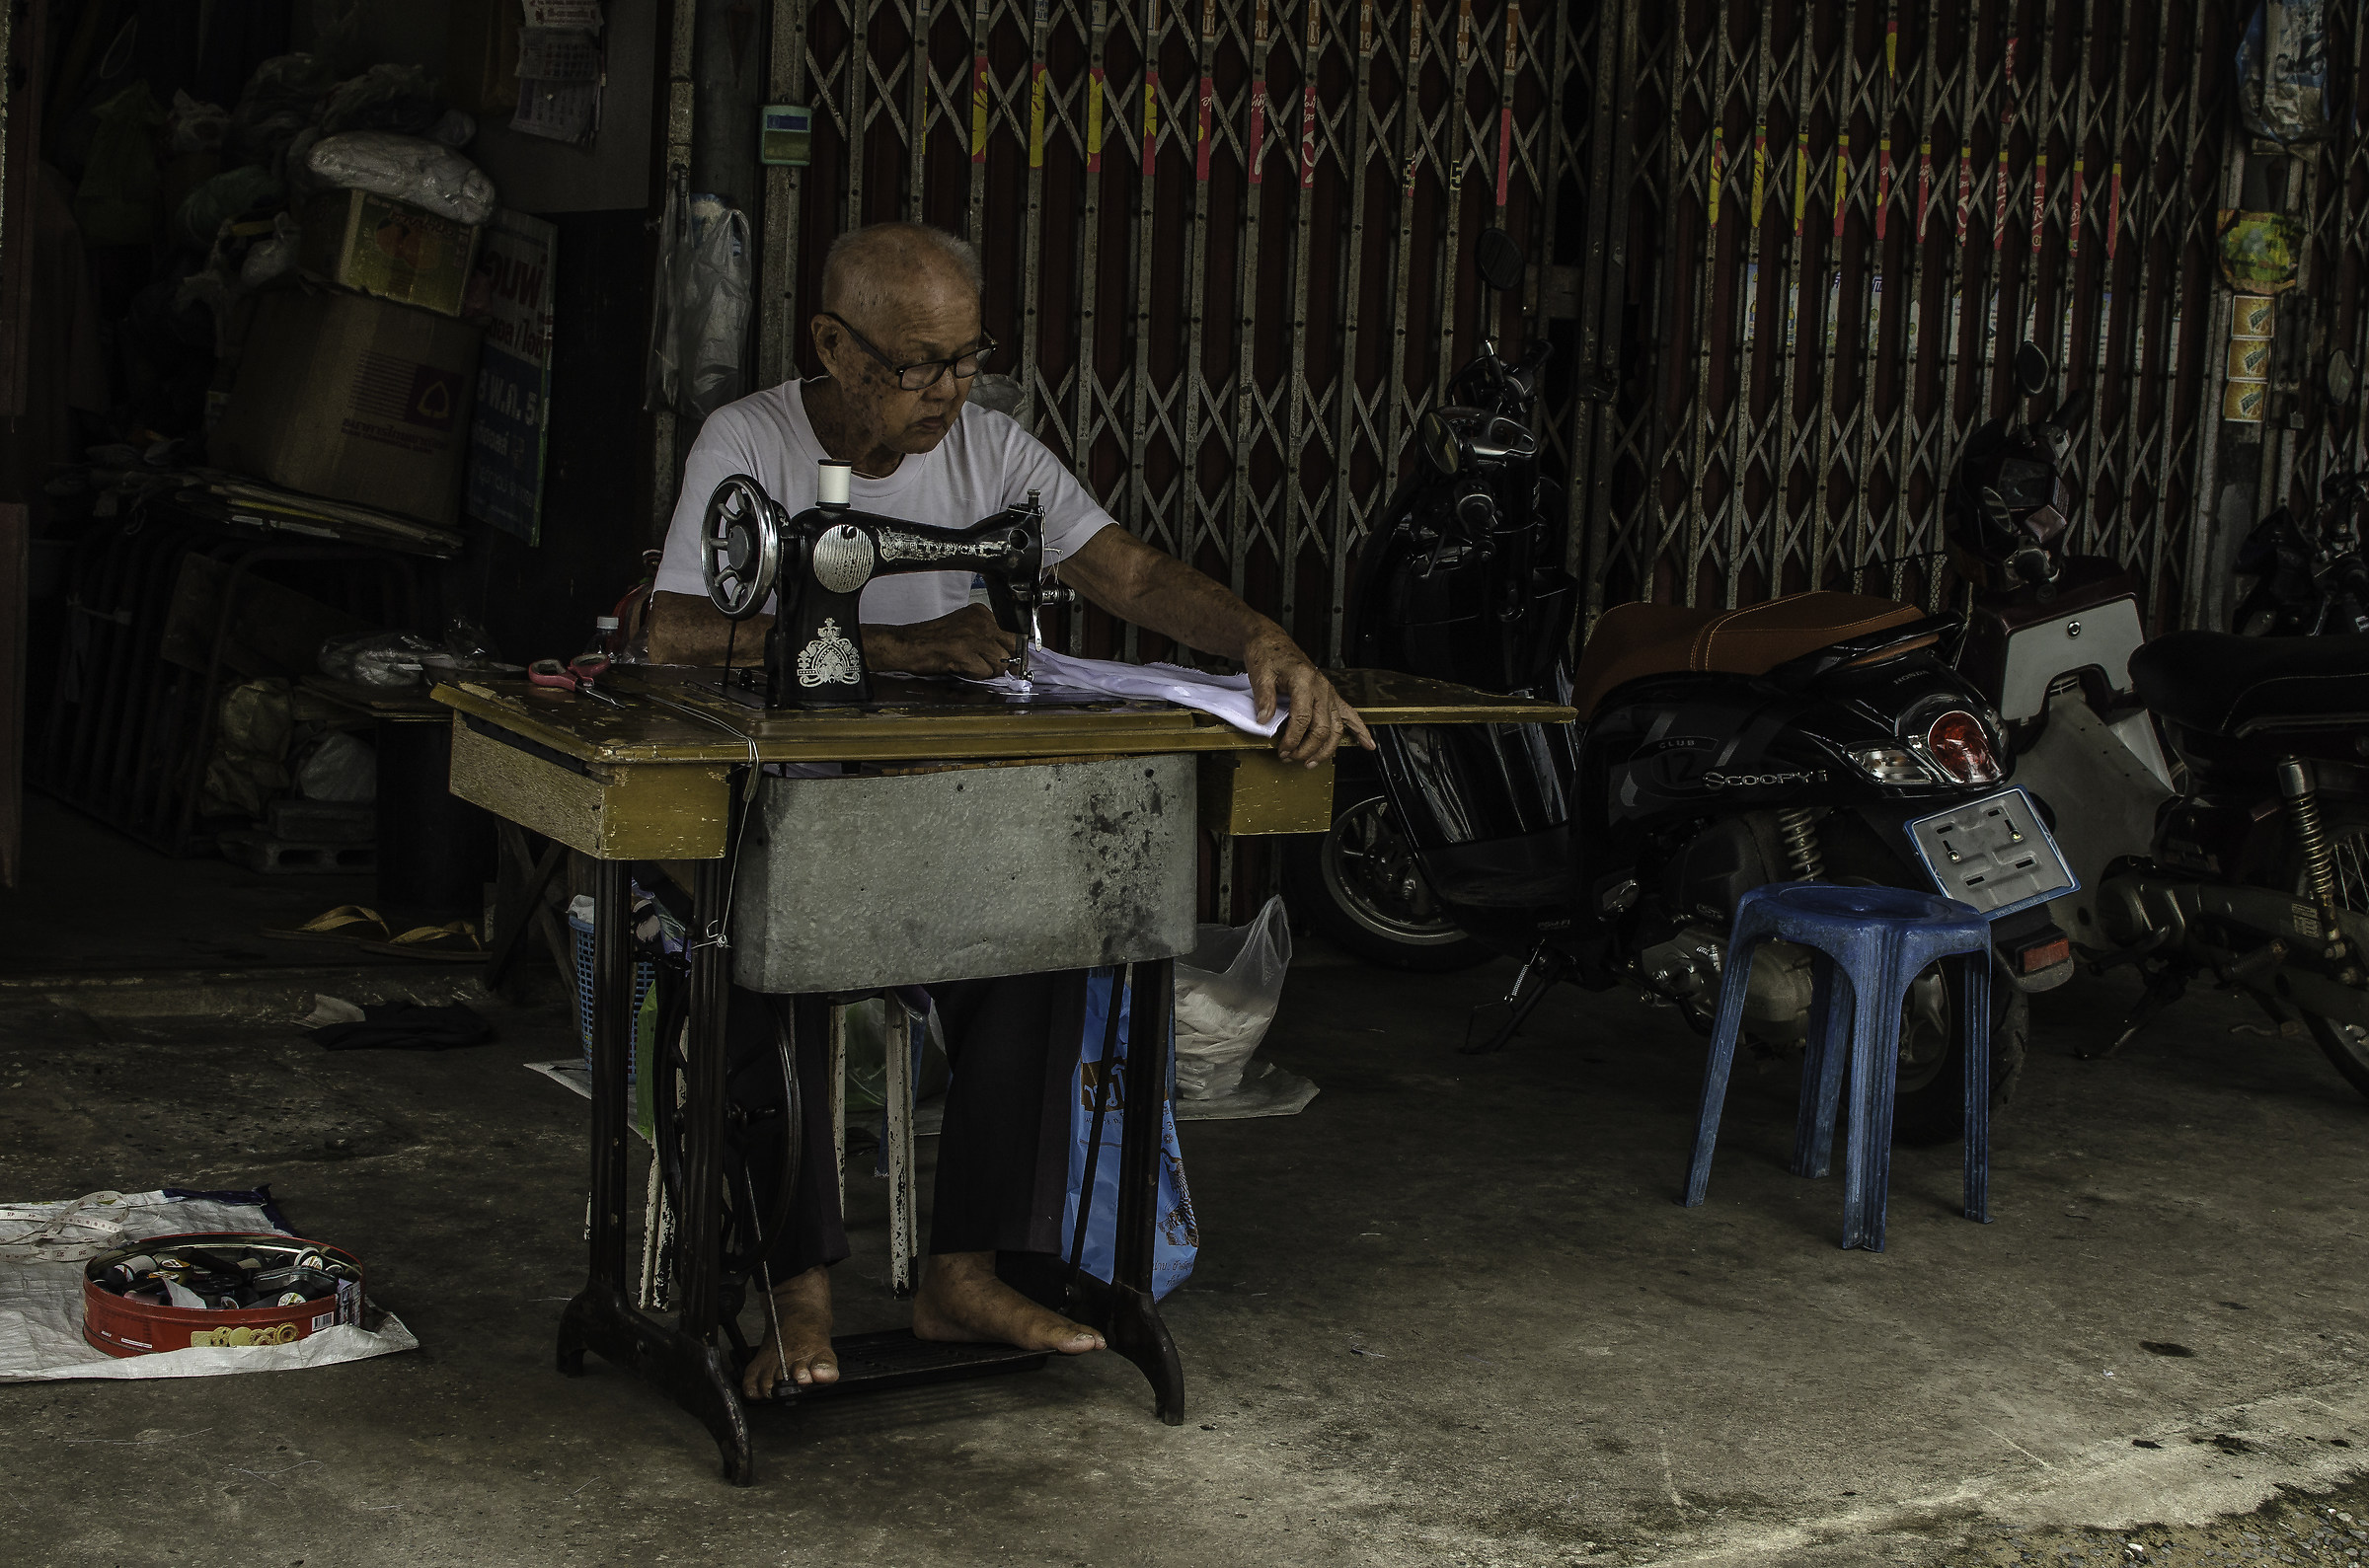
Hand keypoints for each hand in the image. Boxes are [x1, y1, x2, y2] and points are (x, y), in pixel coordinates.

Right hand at [864, 604, 1016, 677]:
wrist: (907, 643)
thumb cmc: (933, 639)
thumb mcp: (966, 630)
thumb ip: (989, 640)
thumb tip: (1012, 659)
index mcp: (981, 613)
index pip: (1013, 633)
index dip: (1013, 651)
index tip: (1010, 661)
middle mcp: (980, 621)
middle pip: (1012, 647)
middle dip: (1006, 662)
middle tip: (992, 668)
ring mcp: (972, 636)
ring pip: (1001, 661)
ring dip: (988, 670)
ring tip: (970, 666)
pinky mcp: (963, 651)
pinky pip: (984, 671)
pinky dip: (975, 675)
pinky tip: (961, 667)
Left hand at [1245, 629, 1375, 766]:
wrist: (1272, 642)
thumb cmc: (1267, 654)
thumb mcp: (1260, 674)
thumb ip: (1264, 698)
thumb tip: (1264, 720)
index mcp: (1304, 680)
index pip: (1302, 718)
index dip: (1292, 739)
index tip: (1282, 749)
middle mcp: (1321, 687)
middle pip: (1322, 727)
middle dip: (1307, 748)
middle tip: (1291, 757)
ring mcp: (1328, 692)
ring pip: (1336, 727)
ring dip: (1326, 749)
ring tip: (1312, 762)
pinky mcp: (1330, 695)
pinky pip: (1349, 714)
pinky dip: (1359, 730)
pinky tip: (1367, 744)